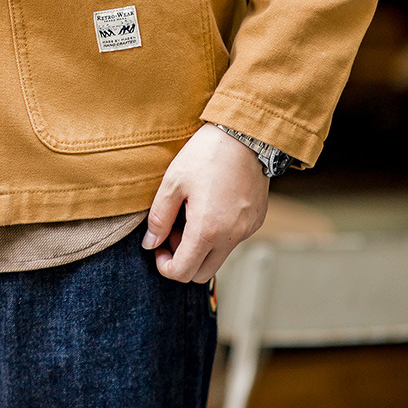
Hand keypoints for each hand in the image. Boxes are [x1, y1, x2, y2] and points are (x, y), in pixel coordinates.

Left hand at [142, 122, 268, 281]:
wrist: (245, 134)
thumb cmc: (206, 154)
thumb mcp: (173, 182)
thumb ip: (159, 218)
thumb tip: (150, 243)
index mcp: (207, 230)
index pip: (183, 272)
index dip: (165, 266)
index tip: (158, 247)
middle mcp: (231, 236)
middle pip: (201, 273)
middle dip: (183, 260)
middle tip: (174, 231)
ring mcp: (247, 230)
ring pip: (219, 257)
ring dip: (201, 247)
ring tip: (192, 214)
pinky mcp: (256, 220)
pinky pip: (233, 240)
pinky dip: (219, 235)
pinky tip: (211, 206)